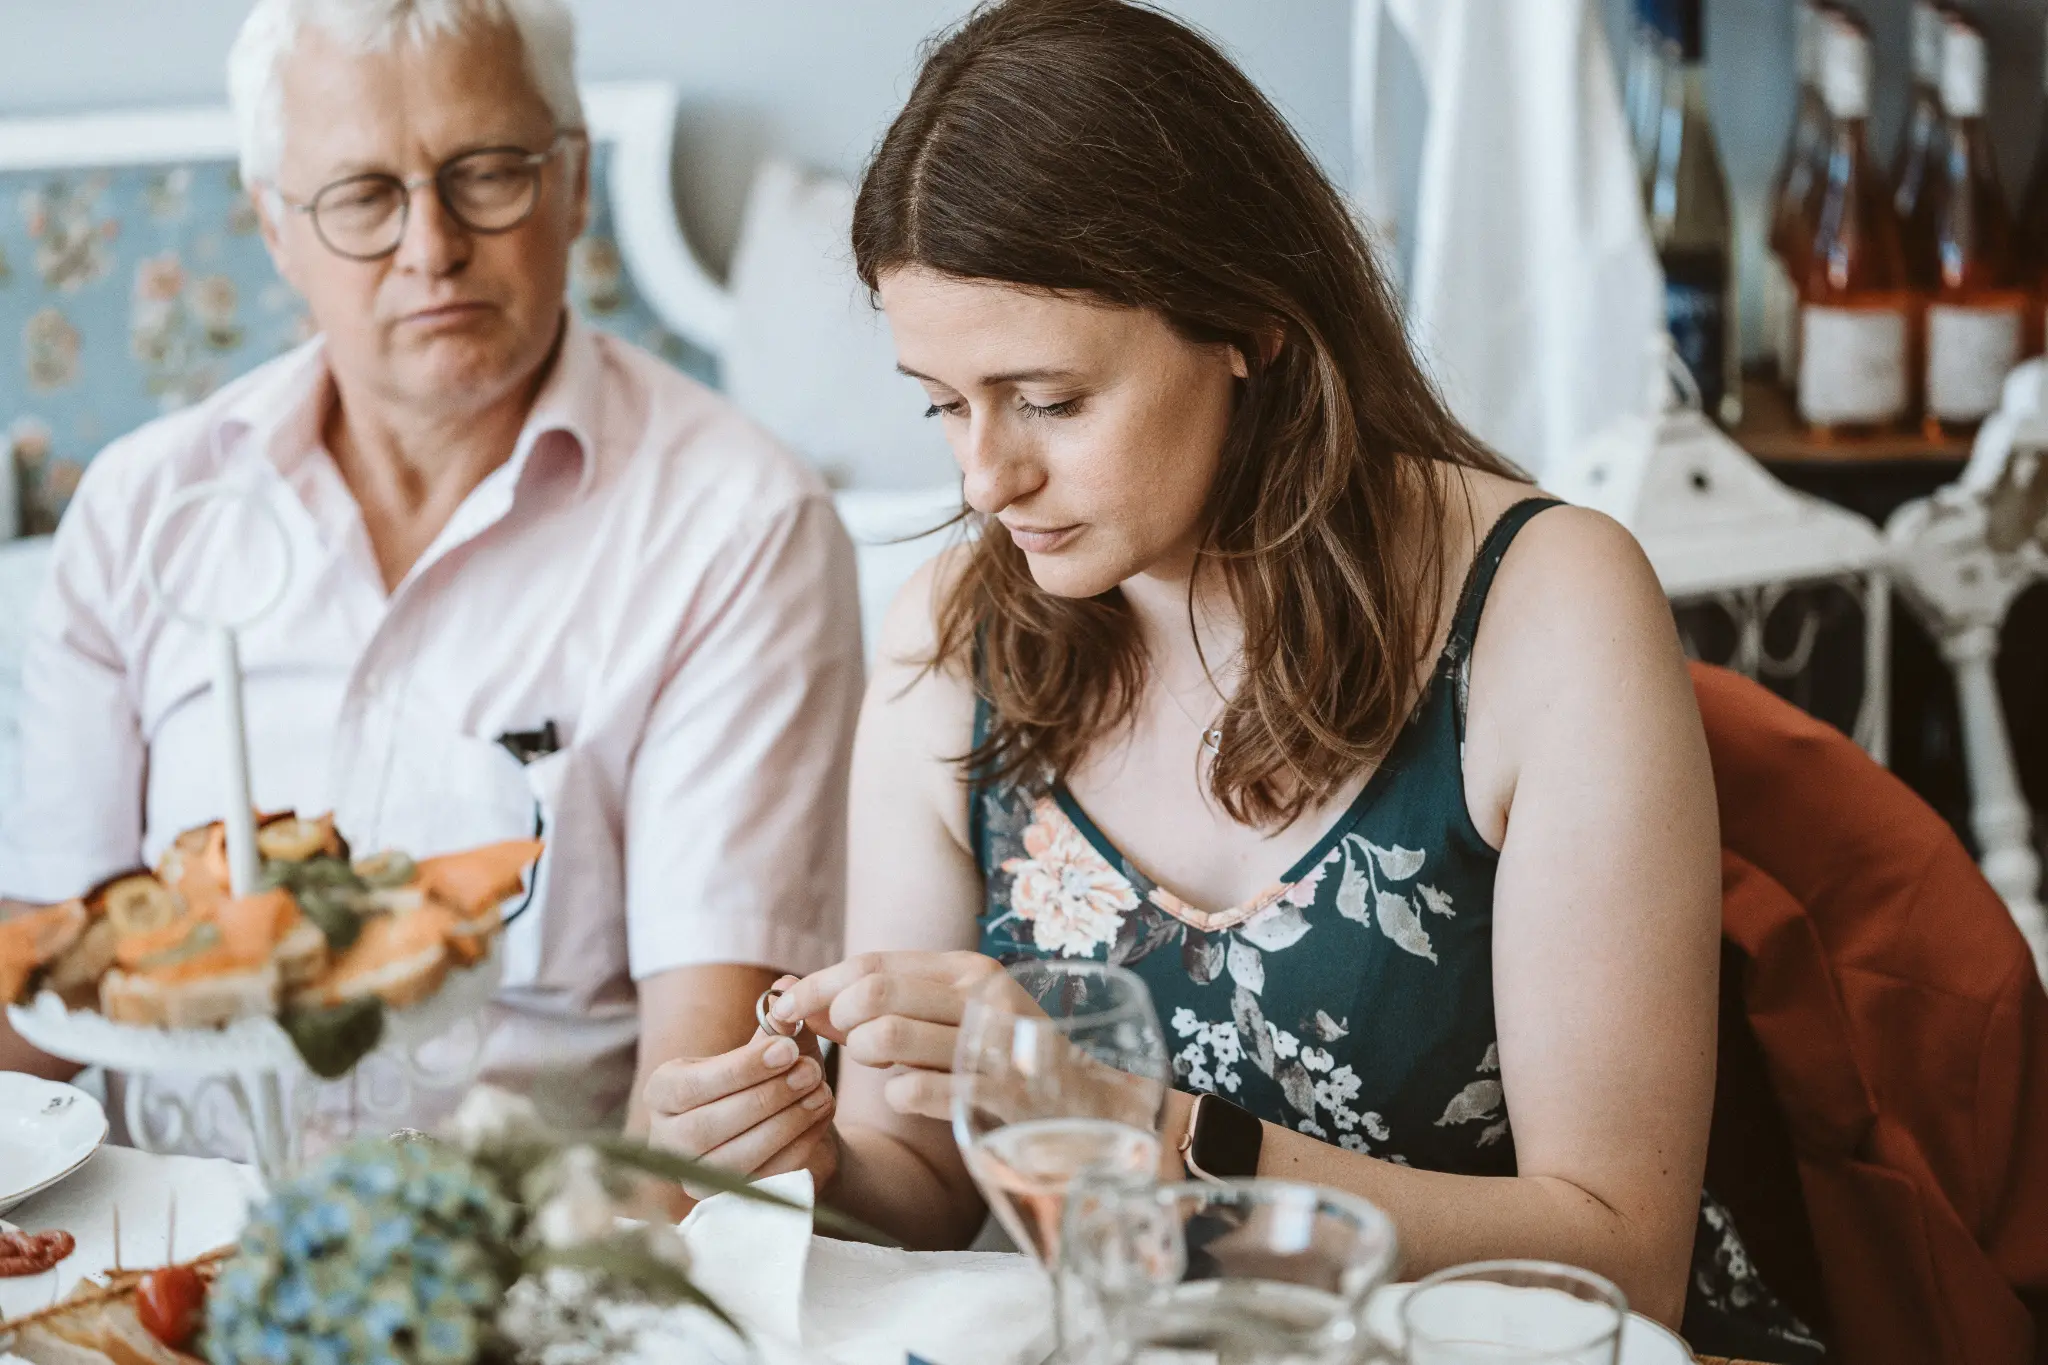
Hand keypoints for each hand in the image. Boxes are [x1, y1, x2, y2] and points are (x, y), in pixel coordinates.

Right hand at [643, 1014, 838, 1197]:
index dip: (741, 1069)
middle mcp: (667, 1140)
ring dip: (784, 1123)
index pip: (694, 1084)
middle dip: (766, 1097)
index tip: (787, 1049)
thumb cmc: (769, 1077)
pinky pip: (760, 1180)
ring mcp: (694, 1178)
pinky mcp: (728, 1203)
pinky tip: (820, 1118)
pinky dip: (796, 1147)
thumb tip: (789, 986)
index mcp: (663, 1092)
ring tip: (821, 1093)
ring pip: (733, 1158)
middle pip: (708, 1126)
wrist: (784, 1126)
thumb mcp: (771, 1046)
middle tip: (811, 1071)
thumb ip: (777, 1019)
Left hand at [769, 951, 1008, 1121]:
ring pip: (885, 1037)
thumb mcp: (949, 1014)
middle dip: (842, 1022)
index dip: (817, 986)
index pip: (871, 965)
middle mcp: (982, 998)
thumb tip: (790, 989)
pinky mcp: (994, 1095)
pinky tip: (915, 1096)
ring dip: (867, 1058)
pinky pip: (910, 1092)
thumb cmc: (998, 1056)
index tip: (783, 1008)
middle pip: (872, 994)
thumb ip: (881, 1001)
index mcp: (968, 970)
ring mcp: (990, 1045)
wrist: (1083, 1104)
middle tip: (850, 1044)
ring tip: (888, 1068)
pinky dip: (898, 1097)